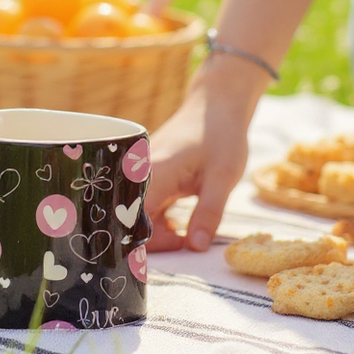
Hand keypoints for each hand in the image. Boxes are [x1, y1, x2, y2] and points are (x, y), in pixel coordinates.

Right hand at [145, 57, 266, 252]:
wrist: (216, 105)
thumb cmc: (221, 136)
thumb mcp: (223, 177)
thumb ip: (209, 213)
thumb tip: (196, 248)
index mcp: (154, 174)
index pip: (133, 221)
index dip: (149, 244)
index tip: (179, 248)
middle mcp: (138, 172)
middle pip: (130, 220)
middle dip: (156, 241)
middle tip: (190, 240)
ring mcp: (140, 172)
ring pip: (136, 214)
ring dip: (158, 231)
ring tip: (187, 232)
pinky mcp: (146, 174)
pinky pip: (142, 204)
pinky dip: (158, 219)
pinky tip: (179, 221)